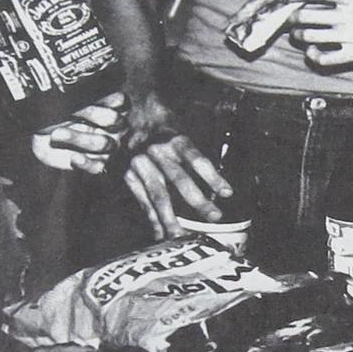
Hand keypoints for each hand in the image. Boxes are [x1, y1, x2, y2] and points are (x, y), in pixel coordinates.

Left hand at [28, 96, 126, 173]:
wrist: (38, 131)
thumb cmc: (54, 110)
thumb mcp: (64, 98)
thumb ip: (79, 92)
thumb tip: (87, 80)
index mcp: (110, 106)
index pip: (119, 100)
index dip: (105, 98)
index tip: (85, 95)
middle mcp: (113, 126)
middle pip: (114, 120)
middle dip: (91, 114)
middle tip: (70, 112)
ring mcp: (106, 145)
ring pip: (104, 143)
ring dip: (79, 138)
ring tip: (56, 134)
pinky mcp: (96, 163)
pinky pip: (99, 167)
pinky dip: (86, 163)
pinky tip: (74, 158)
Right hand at [116, 92, 234, 230]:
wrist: (125, 116)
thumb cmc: (160, 125)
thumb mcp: (179, 129)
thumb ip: (193, 155)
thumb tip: (217, 184)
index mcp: (174, 138)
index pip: (197, 159)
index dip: (212, 177)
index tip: (227, 193)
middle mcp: (156, 151)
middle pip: (179, 180)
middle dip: (198, 201)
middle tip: (214, 216)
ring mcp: (140, 164)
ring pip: (158, 195)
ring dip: (171, 218)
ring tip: (183, 235)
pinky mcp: (127, 175)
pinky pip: (142, 201)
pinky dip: (152, 219)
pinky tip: (161, 234)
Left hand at [289, 0, 352, 69]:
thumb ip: (342, 0)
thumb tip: (313, 1)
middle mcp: (351, 15)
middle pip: (308, 15)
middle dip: (292, 18)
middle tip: (289, 19)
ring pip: (311, 36)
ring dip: (299, 36)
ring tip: (298, 35)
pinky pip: (325, 58)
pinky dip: (313, 55)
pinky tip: (312, 52)